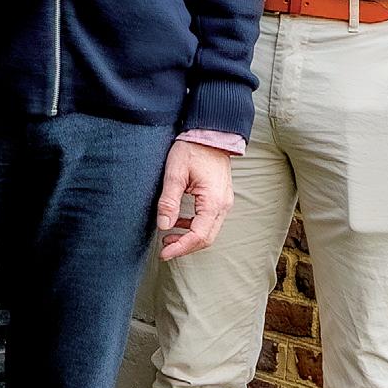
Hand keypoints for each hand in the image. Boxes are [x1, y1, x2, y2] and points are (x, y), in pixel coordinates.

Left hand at [156, 139, 235, 261]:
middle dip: (185, 247)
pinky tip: (178, 224)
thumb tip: (163, 225)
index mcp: (213, 201)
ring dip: (189, 238)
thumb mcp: (174, 173)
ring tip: (168, 238)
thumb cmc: (192, 149)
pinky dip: (194, 227)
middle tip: (164, 250)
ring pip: (209, 231)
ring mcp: (224, 202)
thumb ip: (169, 201)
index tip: (164, 254)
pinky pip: (209, 221)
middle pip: (206, 238)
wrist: (210, 133)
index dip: (181, 248)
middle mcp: (223, 205)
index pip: (199, 235)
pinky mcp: (220, 198)